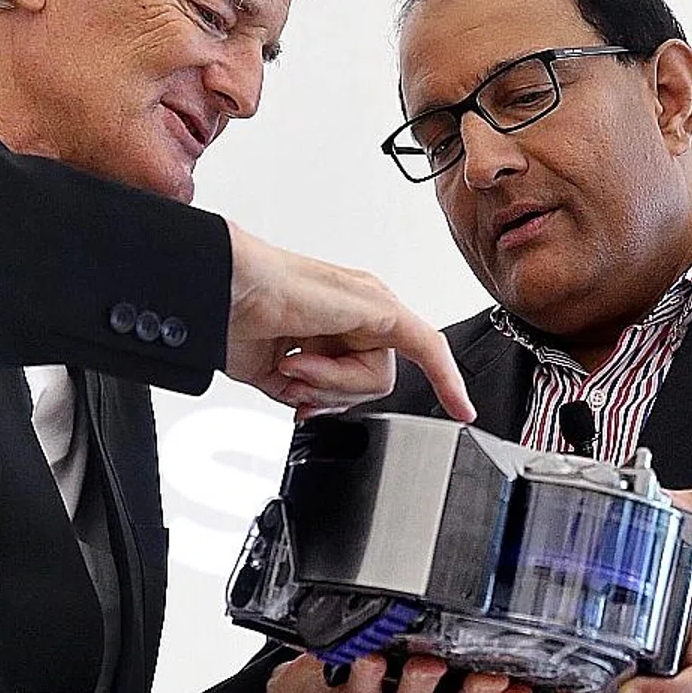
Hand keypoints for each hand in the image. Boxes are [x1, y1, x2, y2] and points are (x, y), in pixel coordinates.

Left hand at [225, 221, 474, 421]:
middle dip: (340, 381)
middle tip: (312, 361)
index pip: (424, 351)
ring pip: (343, 401)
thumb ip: (418, 335)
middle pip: (376, 386)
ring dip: (314, 388)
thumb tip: (439, 358)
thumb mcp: (371, 305)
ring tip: (292, 364)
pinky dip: (293, 399)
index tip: (463, 410)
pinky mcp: (288, 376)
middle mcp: (350, 334)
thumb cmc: (290, 282)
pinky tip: (282, 377)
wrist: (228, 295)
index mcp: (376, 312)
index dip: (446, 381)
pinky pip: (307, 408)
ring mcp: (320, 356)